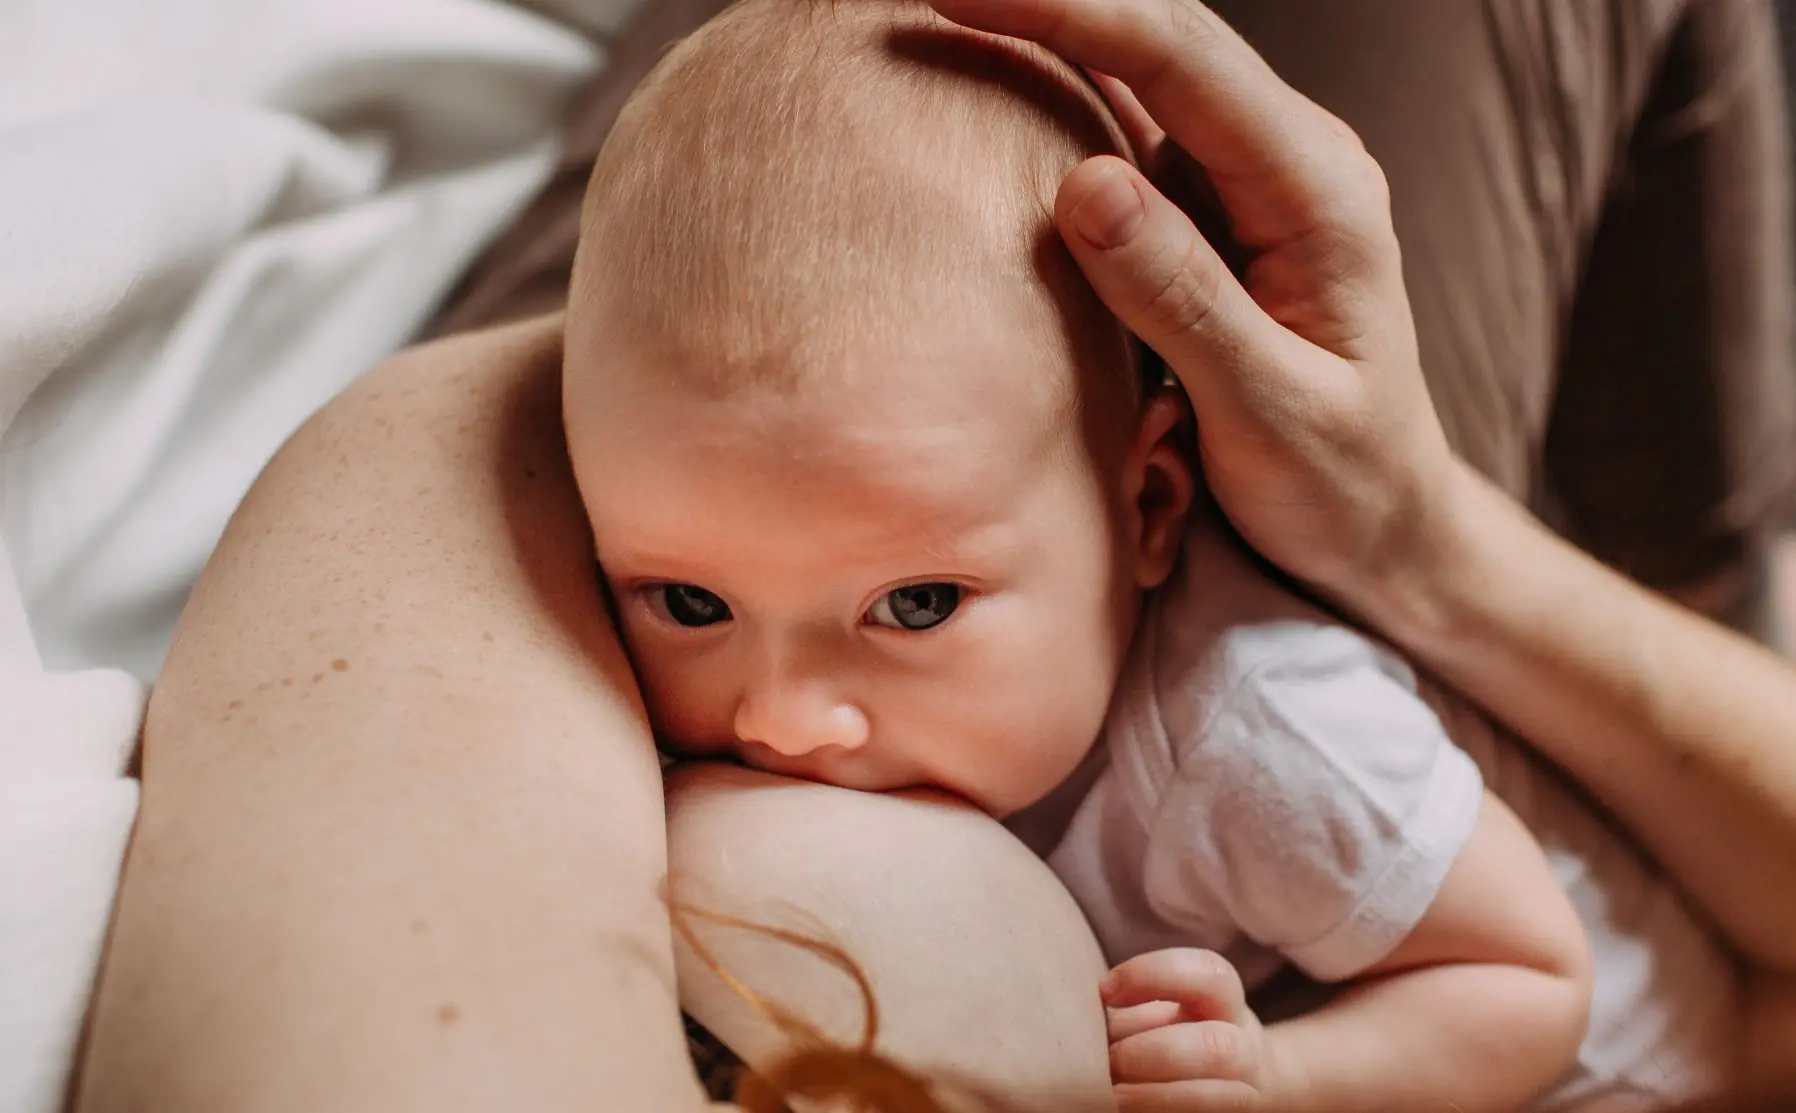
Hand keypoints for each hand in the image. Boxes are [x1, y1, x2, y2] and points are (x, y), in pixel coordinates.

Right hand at [927, 0, 1465, 617]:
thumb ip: (1183, 300)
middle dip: (1045, 4)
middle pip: (1157, 38)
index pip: (1182, 61)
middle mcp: (1287, 162)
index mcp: (1318, 190)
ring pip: (1136, 76)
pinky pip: (1126, 136)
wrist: (1386, 526)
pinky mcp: (1209, 217)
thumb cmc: (1342, 482)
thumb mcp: (1268, 410)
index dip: (1068, 11)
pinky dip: (1054, 105)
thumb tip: (1083, 184)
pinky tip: (991, 92)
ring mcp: (1246, 184)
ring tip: (942, 26)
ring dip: (1043, 41)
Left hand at [1102, 949, 1300, 1111]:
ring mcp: (1247, 1095)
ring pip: (1229, 1099)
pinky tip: (1125, 1111)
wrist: (1225, 1088)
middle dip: (1157, 1053)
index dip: (1154, 975)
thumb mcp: (1158, 1018)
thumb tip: (1081, 1016)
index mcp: (1223, 1005)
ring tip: (1115, 1097)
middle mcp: (1245, 1050)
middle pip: (1219, 1046)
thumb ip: (1130, 1014)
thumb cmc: (1173, 1042)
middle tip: (1112, 1060)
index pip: (1209, 974)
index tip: (1106, 990)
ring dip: (1160, 1097)